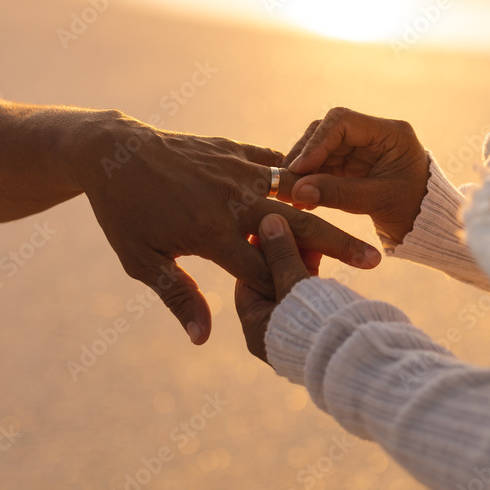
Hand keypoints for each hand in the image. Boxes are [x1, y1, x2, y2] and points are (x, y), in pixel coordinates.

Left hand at [72, 112, 380, 344]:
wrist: (114, 151)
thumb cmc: (124, 213)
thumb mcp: (142, 260)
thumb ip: (178, 297)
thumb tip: (203, 339)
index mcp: (211, 233)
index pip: (263, 270)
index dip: (290, 290)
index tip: (319, 306)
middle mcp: (232, 200)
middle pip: (297, 228)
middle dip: (338, 245)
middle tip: (375, 260)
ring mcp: (237, 171)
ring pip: (296, 195)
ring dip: (328, 212)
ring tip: (361, 225)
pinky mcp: (235, 150)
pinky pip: (276, 163)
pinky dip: (298, 177)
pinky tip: (319, 189)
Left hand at [235, 214, 312, 363]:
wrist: (365, 365)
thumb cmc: (323, 331)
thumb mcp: (295, 290)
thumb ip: (282, 256)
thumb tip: (269, 222)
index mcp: (255, 325)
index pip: (248, 276)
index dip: (258, 247)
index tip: (268, 222)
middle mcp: (270, 328)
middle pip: (270, 277)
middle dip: (283, 250)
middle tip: (289, 221)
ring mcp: (292, 325)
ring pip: (290, 280)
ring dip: (300, 255)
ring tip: (310, 231)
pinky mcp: (314, 321)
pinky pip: (307, 287)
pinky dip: (312, 267)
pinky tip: (322, 246)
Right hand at [282, 108, 428, 246]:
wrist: (428, 226)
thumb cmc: (414, 211)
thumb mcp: (378, 202)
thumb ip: (339, 193)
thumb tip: (297, 190)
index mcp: (390, 133)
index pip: (342, 122)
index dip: (316, 142)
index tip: (298, 168)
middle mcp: (374, 134)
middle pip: (327, 132)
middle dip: (305, 155)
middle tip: (285, 181)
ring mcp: (362, 148)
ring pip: (321, 148)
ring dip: (304, 170)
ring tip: (289, 194)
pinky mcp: (353, 164)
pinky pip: (324, 165)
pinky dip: (311, 180)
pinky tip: (300, 199)